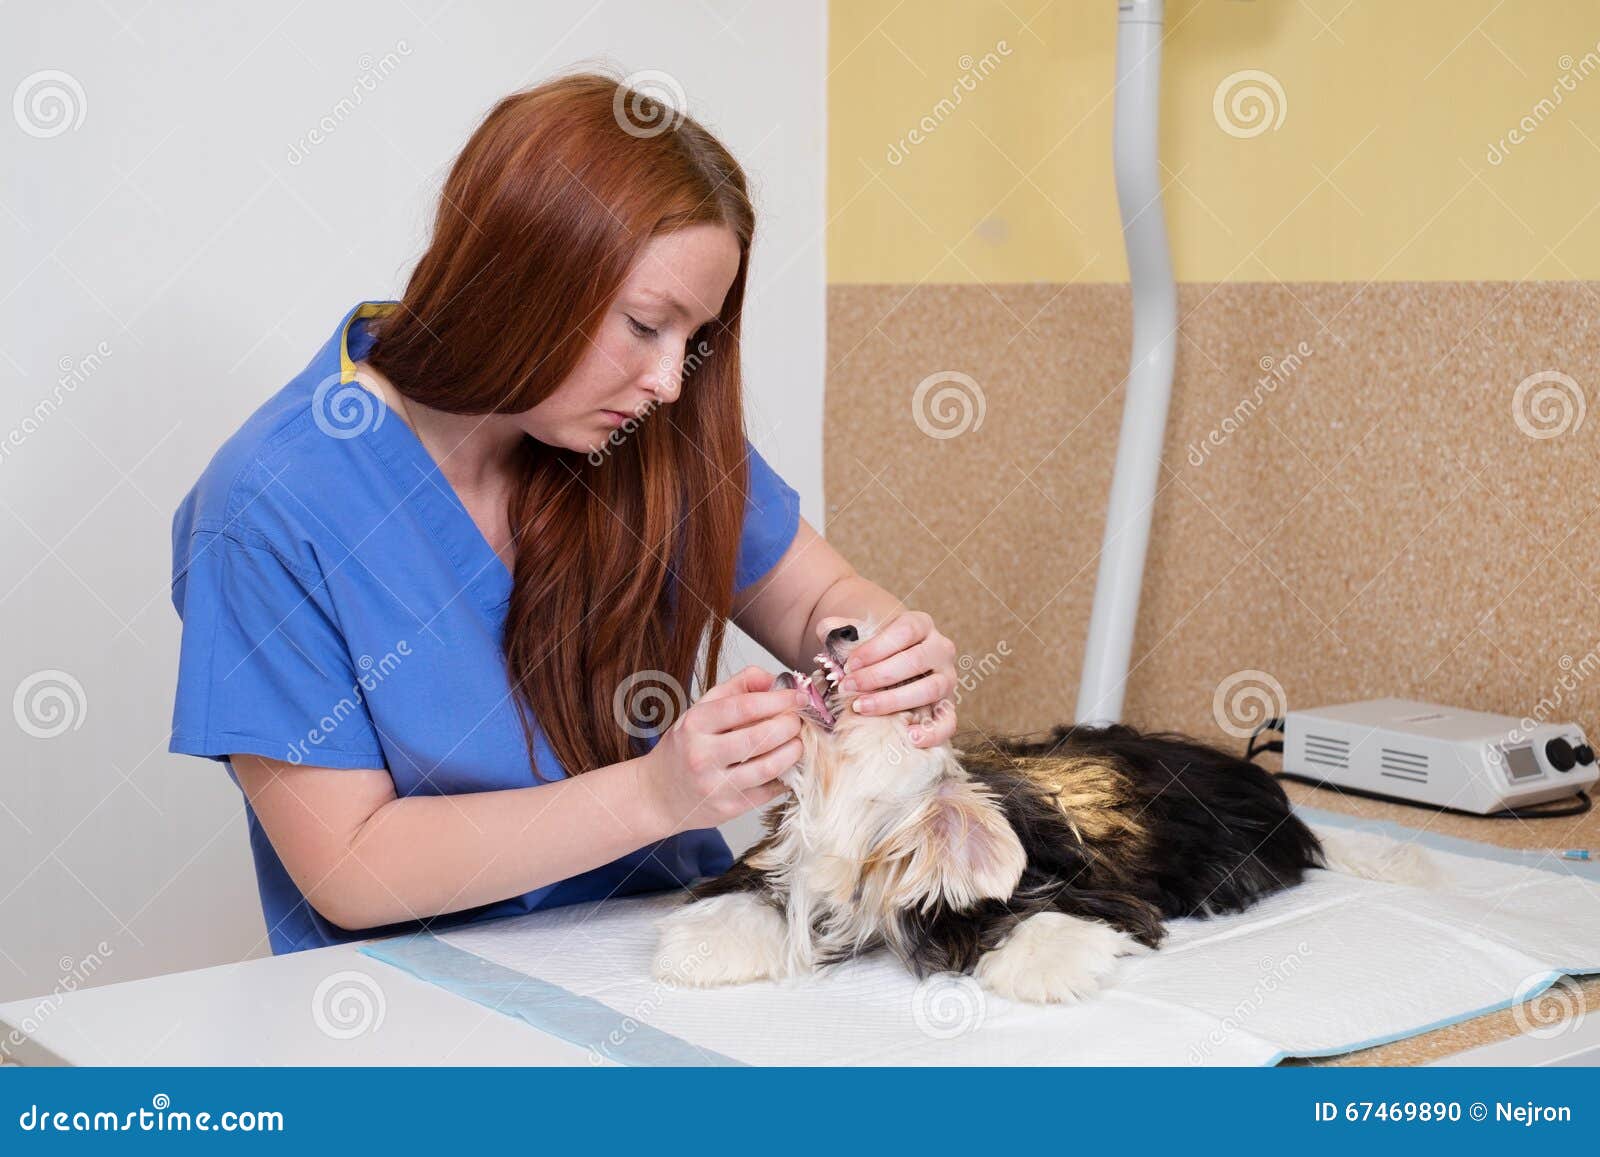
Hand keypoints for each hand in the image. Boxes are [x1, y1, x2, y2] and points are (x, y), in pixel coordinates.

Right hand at [636, 666, 806, 836]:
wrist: (658, 794)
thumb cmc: (685, 747)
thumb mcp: (701, 710)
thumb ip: (737, 688)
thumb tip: (773, 679)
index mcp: (695, 724)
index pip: (744, 707)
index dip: (778, 700)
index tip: (798, 697)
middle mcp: (702, 755)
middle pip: (760, 737)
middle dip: (790, 725)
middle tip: (799, 720)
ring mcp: (715, 785)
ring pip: (769, 766)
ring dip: (793, 752)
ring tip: (797, 743)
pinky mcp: (729, 808)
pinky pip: (769, 790)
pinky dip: (786, 776)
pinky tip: (786, 766)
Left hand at [828, 610, 958, 747]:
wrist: (895, 668)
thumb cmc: (876, 652)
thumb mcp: (861, 636)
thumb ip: (842, 630)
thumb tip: (826, 628)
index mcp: (921, 625)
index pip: (905, 630)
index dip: (876, 648)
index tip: (849, 664)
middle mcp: (940, 649)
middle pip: (916, 660)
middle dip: (877, 676)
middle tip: (847, 687)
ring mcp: (948, 678)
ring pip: (931, 689)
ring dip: (894, 701)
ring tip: (862, 708)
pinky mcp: (948, 706)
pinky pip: (948, 721)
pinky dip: (932, 731)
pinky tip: (909, 737)